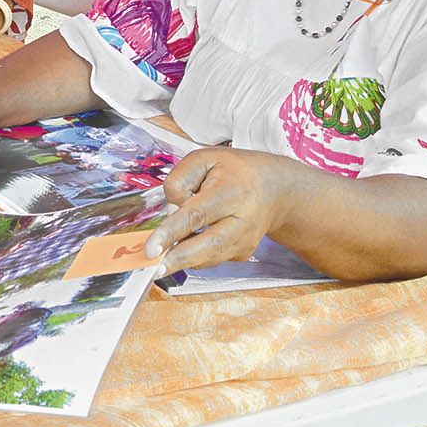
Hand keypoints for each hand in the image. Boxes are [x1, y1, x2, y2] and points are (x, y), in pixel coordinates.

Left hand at [144, 149, 289, 273]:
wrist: (274, 190)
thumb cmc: (235, 171)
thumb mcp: (203, 159)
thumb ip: (179, 180)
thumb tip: (170, 210)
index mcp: (230, 191)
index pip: (196, 215)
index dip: (171, 233)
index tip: (151, 248)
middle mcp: (242, 220)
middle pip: (208, 245)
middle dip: (177, 259)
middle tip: (152, 267)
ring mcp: (245, 240)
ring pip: (209, 258)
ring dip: (182, 263)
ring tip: (157, 264)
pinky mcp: (242, 252)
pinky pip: (212, 259)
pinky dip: (193, 259)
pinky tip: (179, 254)